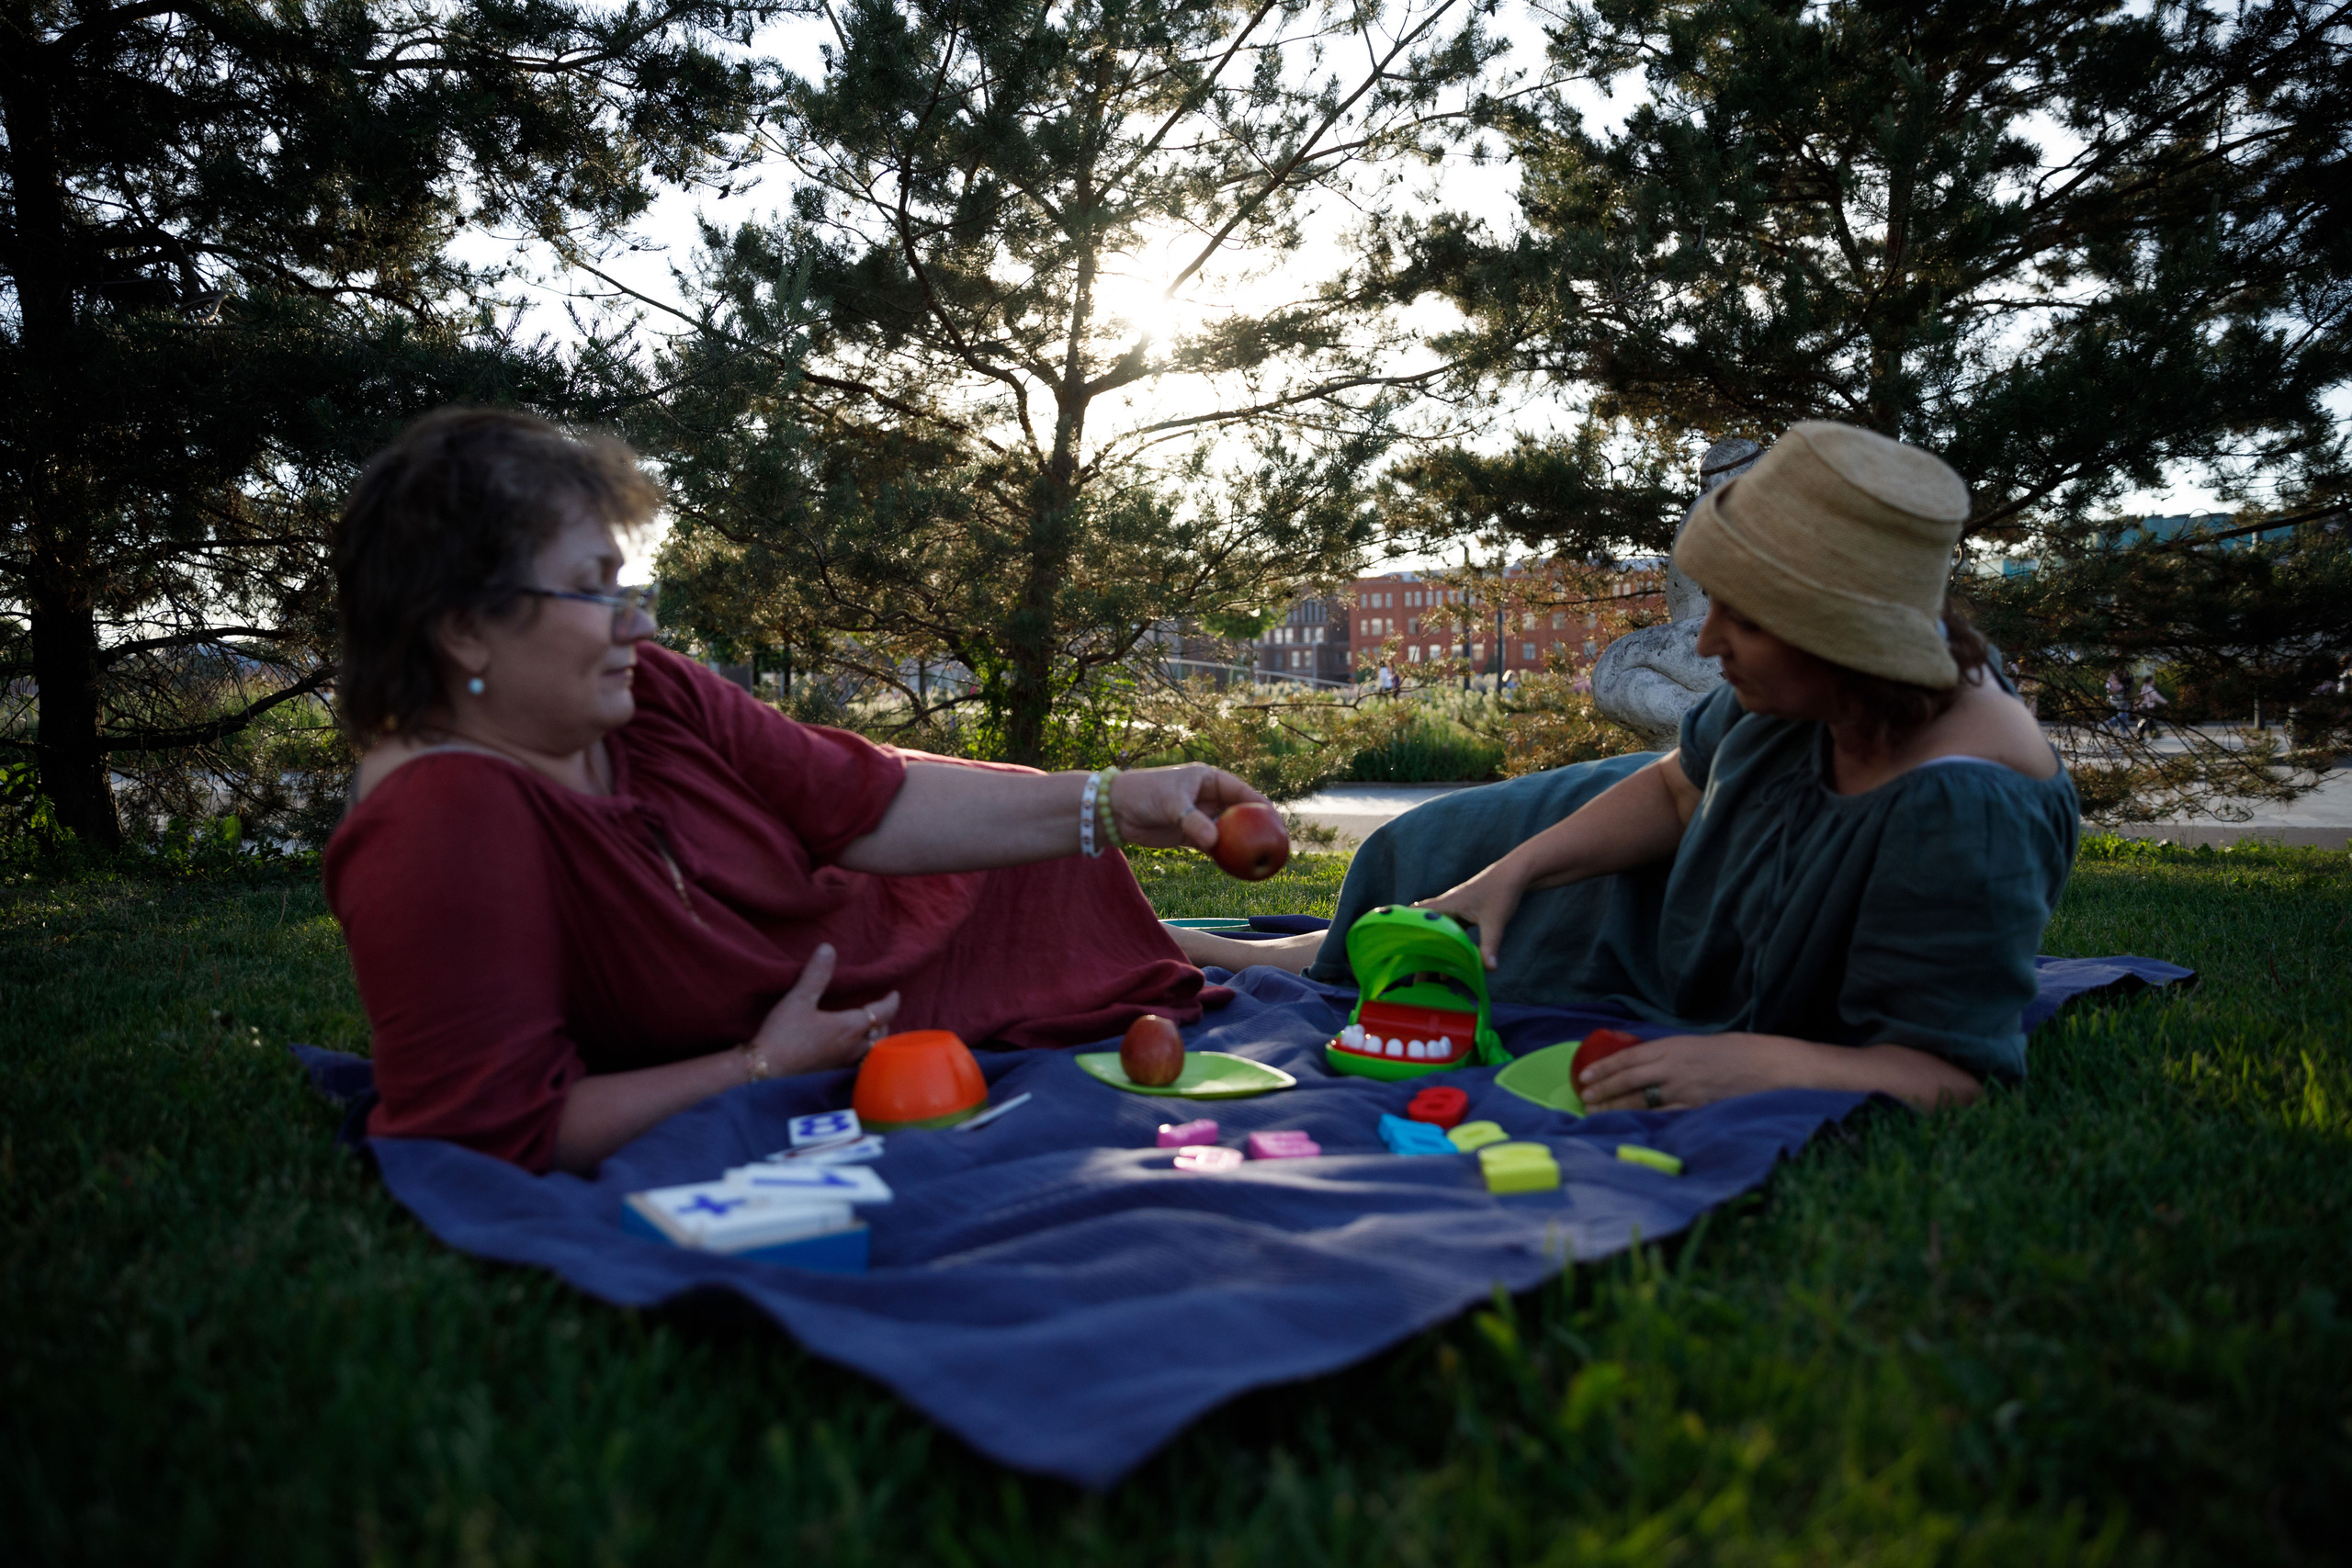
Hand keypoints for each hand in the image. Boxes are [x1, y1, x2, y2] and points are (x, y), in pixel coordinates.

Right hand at [744, 944, 899, 1077]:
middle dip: (885, 1021)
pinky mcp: (833, 1074)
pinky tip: (852, 1052)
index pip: (882, 1012)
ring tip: (872, 1031)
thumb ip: (816, 974)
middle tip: (882, 1010)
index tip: (895, 994)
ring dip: (876, 1040)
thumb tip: (828, 948)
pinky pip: (859, 1063)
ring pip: (872, 1051)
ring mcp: (844, 1064)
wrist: (765, 1070)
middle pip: (882, 1033)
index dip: (891, 1002)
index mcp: (851, 1027)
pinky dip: (864, 1054)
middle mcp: (854, 1048)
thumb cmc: (783, 1034)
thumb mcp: (799, 999)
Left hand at [1110, 764, 1270, 851]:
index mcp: (1209, 779)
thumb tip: (1214, 842)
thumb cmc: (1144, 795)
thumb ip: (1193, 822)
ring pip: (1228, 831)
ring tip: (1261, 860)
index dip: (1262, 806)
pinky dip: (1224, 855)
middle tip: (1275, 845)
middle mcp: (1208, 797)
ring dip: (1242, 845)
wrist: (1116, 810)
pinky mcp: (1190, 835)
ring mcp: (1200, 816)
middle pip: (1240, 813)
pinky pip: (1213, 846)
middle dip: (1258, 828)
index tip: (1277, 822)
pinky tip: (1236, 869)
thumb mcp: (1172, 805)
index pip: (1243, 791)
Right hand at [1412, 860, 1532, 969]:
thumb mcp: (1495, 921)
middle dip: (1420, 951)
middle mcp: (1447, 906)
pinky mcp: (1466, 913)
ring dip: (1434, 950)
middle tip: (1414, 975)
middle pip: (1426, 929)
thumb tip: (1489, 969)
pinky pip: (1451, 932)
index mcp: (1446, 905)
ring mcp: (1456, 909)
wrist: (1516, 874)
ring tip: (1429, 975)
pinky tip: (1452, 963)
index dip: (1404, 929)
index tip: (1395, 948)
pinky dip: (1449, 946)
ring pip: (1439, 932)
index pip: (1416, 915)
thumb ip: (1490, 945)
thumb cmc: (1502, 891)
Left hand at [1577, 1031, 1821, 1110]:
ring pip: (1640, 1101)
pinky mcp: (1697, 1110)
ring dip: (1616, 1108)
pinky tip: (1630, 1126)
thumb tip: (1654, 1066)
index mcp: (1675, 1046)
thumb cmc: (1744, 1053)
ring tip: (1597, 1113)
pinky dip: (1643, 1122)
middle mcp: (1674, 1067)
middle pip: (1628, 1080)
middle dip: (1603, 1090)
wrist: (1775, 1068)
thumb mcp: (1703, 1045)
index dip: (1604, 1067)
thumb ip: (1677, 1055)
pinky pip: (1663, 1118)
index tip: (1585, 1076)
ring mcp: (1685, 1091)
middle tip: (1585, 1098)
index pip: (1628, 1057)